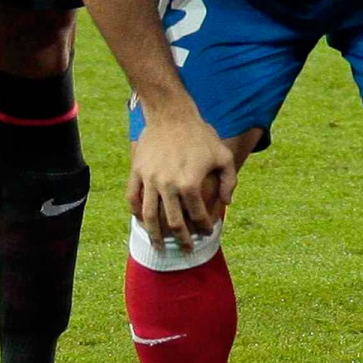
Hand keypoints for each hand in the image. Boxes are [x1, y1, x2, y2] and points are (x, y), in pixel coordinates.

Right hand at [128, 112, 236, 251]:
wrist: (171, 114)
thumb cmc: (200, 134)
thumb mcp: (223, 155)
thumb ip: (230, 181)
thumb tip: (228, 203)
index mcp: (190, 183)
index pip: (198, 215)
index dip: (204, 228)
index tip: (207, 233)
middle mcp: (168, 185)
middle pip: (173, 223)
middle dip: (182, 239)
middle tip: (186, 249)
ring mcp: (150, 180)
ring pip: (149, 216)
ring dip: (155, 234)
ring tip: (160, 245)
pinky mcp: (137, 172)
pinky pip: (133, 198)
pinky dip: (136, 213)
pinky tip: (142, 222)